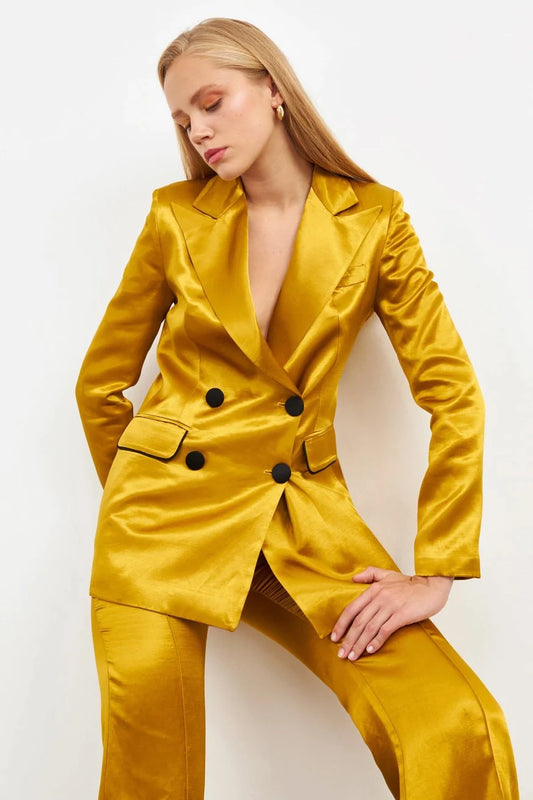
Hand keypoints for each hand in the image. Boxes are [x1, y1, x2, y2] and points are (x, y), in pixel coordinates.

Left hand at [330, 565, 452, 660]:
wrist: (432, 585)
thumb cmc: (410, 583)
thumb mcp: (387, 574)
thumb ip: (370, 574)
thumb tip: (353, 578)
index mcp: (374, 589)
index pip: (352, 608)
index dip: (342, 624)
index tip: (334, 637)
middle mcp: (379, 597)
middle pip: (359, 621)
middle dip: (348, 639)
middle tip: (341, 654)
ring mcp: (390, 606)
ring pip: (370, 628)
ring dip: (359, 644)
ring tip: (353, 656)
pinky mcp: (402, 615)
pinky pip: (385, 630)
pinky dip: (376, 641)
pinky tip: (370, 650)